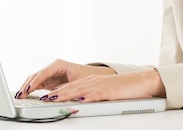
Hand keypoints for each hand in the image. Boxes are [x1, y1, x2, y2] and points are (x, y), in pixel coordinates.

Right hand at [15, 59, 114, 98]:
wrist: (92, 76)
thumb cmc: (86, 77)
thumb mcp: (77, 82)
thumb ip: (65, 88)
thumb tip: (53, 95)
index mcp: (59, 64)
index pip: (44, 72)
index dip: (36, 81)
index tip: (29, 89)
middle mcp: (52, 67)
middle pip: (36, 75)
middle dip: (27, 85)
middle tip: (20, 95)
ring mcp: (49, 73)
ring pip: (34, 79)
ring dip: (26, 87)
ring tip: (19, 96)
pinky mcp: (49, 80)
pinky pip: (37, 84)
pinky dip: (30, 89)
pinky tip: (25, 95)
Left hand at [40, 69, 165, 102]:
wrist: (140, 82)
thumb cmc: (122, 88)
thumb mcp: (102, 91)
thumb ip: (89, 95)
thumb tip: (77, 102)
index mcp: (89, 82)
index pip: (69, 86)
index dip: (55, 91)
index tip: (43, 96)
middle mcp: (92, 82)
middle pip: (70, 87)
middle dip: (55, 93)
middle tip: (42, 98)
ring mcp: (100, 86)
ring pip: (78, 90)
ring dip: (64, 95)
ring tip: (52, 99)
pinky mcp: (108, 92)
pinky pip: (94, 95)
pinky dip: (84, 98)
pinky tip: (77, 101)